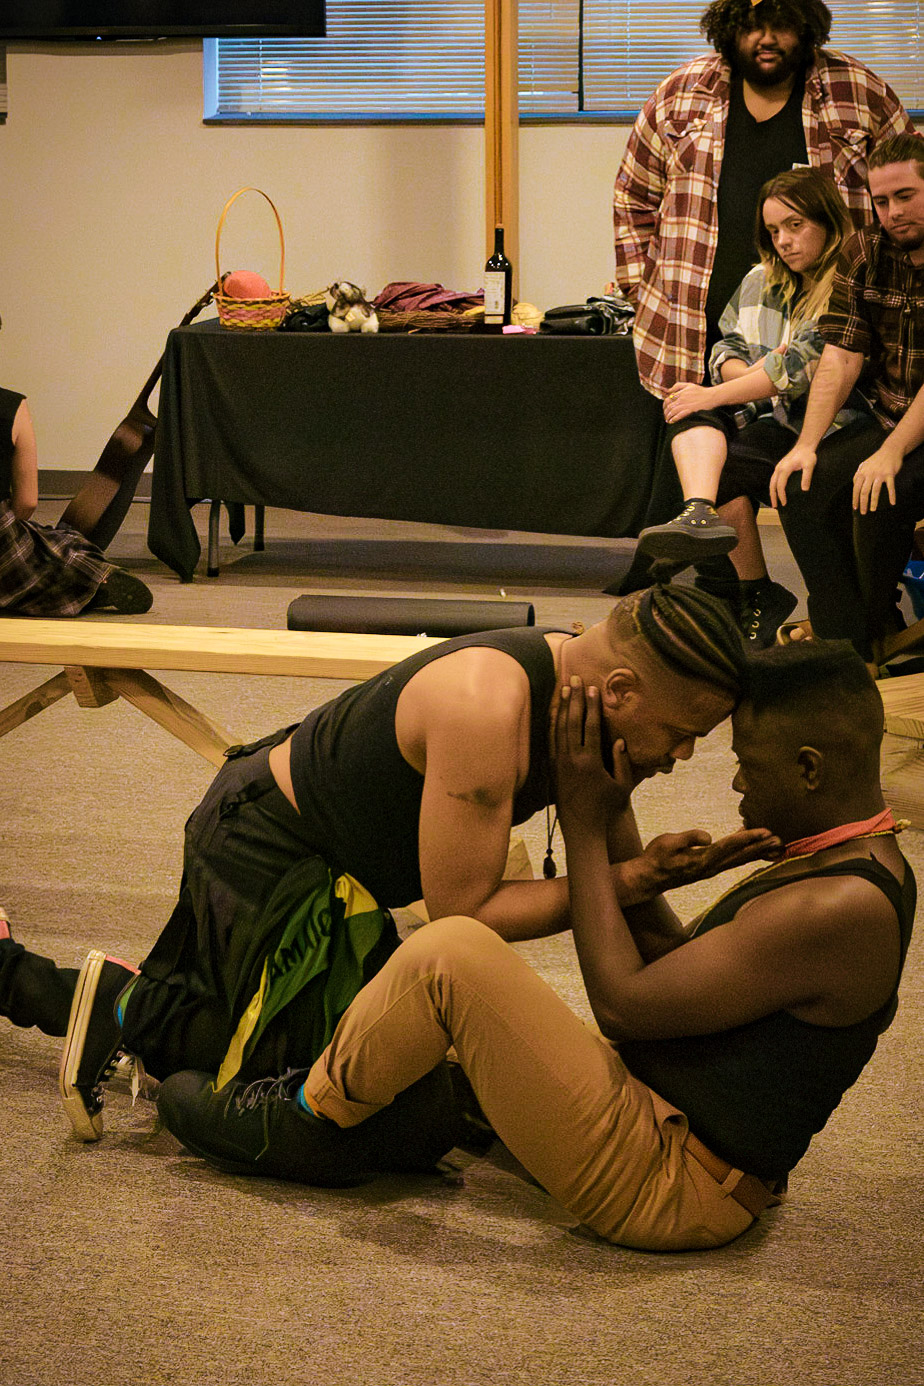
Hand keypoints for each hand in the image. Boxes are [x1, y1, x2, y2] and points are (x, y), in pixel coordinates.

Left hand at [552, 677, 632, 836]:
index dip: (592, 706)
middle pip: (572, 721)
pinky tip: (554, 711)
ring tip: (564, 688)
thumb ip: (622, 762)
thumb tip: (619, 740)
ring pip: (558, 728)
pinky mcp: (552, 768)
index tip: (592, 689)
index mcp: (591, 762)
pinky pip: (550, 740)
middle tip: (574, 679)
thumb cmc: (606, 807)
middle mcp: (572, 760)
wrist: (582, 828)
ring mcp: (559, 763)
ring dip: (561, 707)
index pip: (591, 726)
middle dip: (574, 699)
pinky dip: (552, 723)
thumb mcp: (622, 786)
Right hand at [634, 827, 780, 896]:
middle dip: (761, 847)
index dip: (748, 838)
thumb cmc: (656, 857)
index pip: (729, 846)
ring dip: (759, 853)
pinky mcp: (710, 869)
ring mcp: (712, 870)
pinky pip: (733, 861)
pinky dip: (747, 855)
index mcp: (702, 859)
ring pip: (740, 860)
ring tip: (777, 846)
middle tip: (780, 840)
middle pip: (741, 856)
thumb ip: (688, 838)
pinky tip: (755, 848)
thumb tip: (709, 836)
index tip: (765, 832)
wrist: (649, 878)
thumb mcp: (667, 842)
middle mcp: (711, 867)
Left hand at [664, 382, 714, 423]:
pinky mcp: (690, 410)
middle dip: (665, 412)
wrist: (711, 396)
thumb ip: (678, 385)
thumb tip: (669, 390)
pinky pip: (679, 415)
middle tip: (665, 416)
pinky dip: (674, 419)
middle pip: (669, 406)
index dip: (665, 405)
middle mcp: (682, 398)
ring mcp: (686, 405)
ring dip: (668, 416)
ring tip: (667, 420)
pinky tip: (672, 421)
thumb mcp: (689, 385)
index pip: (668, 399)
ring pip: (673, 411)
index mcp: (681, 392)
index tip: (665, 408)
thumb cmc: (700, 391)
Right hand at [769, 444, 816, 507]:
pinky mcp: (780, 466)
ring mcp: (778, 467)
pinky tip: (776, 490)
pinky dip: (773, 486)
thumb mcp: (809, 465)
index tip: (784, 503)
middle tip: (775, 506)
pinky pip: (774, 478)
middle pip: (772, 485)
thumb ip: (806, 477)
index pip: (780, 486)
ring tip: (774, 501)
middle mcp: (779, 468)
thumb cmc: (808, 455)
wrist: (805, 445)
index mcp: (784, 469)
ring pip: (772, 482)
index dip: (781, 496)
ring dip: (772, 492)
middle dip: (773, 496)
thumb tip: (804, 490)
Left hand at [852, 446, 902, 512]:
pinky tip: (892, 503)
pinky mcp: (890, 474)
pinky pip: (890, 487)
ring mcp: (880, 474)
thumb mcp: (864, 465)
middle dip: (862, 503)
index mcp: (862, 472)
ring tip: (873, 510)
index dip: (855, 499)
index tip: (855, 507)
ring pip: (875, 490)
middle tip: (863, 512)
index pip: (856, 488)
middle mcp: (869, 474)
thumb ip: (858, 474)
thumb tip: (854, 485)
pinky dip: (891, 495)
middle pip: (864, 491)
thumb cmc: (877, 459)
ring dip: (874, 502)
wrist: (890, 449)